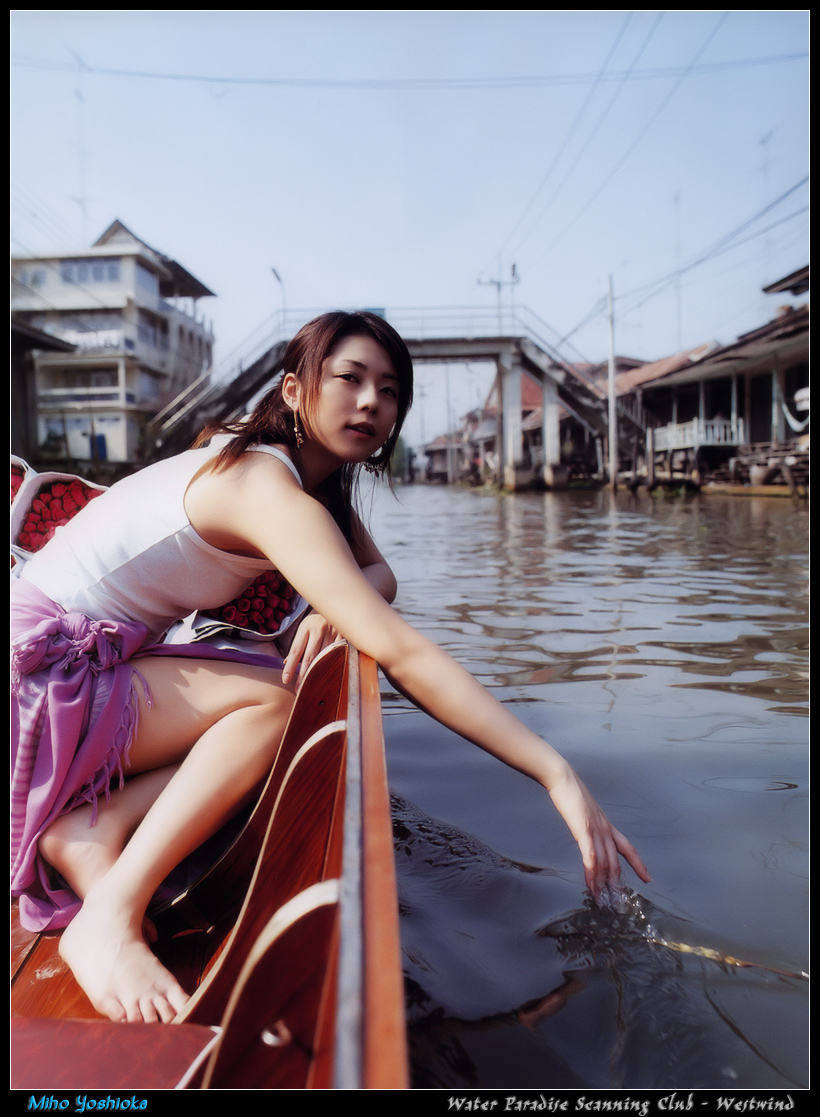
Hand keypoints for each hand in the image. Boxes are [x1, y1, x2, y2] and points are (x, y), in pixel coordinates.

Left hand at [281, 612, 340, 687]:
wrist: (338, 605)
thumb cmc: (317, 622)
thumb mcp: (305, 629)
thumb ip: (298, 646)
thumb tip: (286, 663)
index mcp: (306, 627)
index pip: (296, 651)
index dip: (290, 667)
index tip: (285, 680)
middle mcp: (319, 628)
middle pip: (309, 657)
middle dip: (303, 675)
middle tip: (298, 689)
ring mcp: (333, 632)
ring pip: (324, 658)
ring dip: (318, 673)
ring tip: (312, 686)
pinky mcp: (345, 635)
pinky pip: (338, 654)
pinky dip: (332, 665)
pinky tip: (328, 675)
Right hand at [546, 763, 650, 899]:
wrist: (564, 778)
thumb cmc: (572, 793)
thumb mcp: (586, 811)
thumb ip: (589, 823)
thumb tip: (587, 832)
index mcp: (607, 825)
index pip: (628, 848)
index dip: (638, 864)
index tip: (648, 878)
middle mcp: (605, 829)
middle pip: (615, 860)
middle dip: (617, 881)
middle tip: (617, 898)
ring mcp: (595, 830)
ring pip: (603, 862)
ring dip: (601, 882)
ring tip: (600, 897)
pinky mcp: (583, 830)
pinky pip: (590, 856)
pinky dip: (591, 872)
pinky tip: (591, 883)